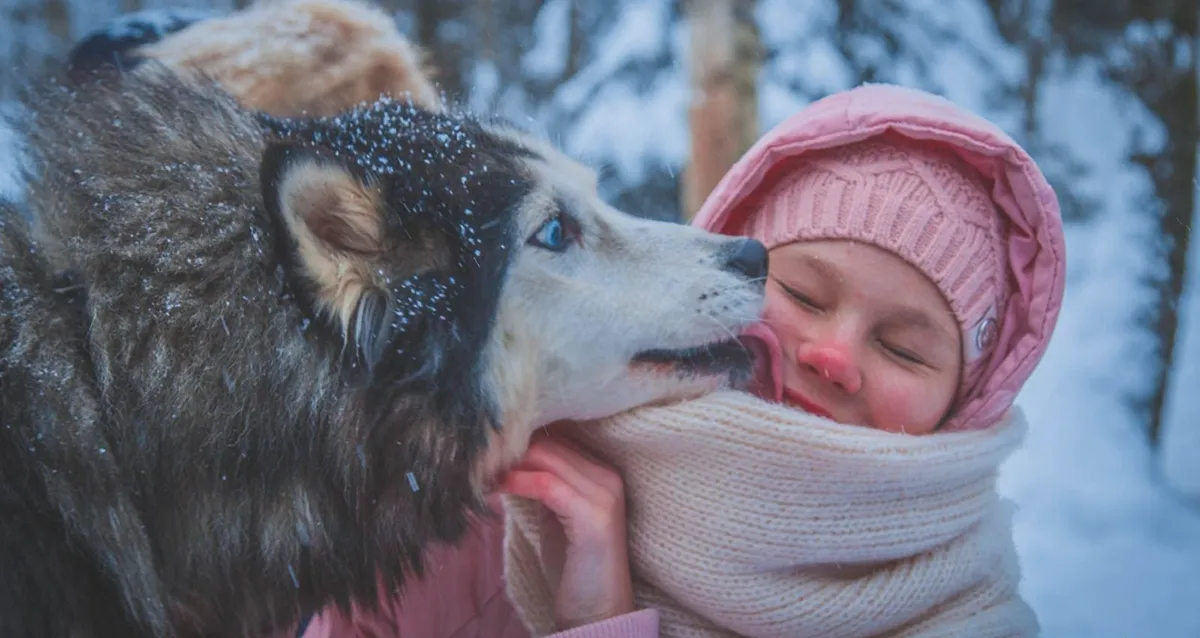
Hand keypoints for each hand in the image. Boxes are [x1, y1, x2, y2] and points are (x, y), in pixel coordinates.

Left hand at [497, 429, 634, 629]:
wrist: (597, 611)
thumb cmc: (574, 568)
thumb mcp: (556, 516)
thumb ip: (543, 485)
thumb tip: (508, 460)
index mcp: (602, 472)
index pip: (556, 437)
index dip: (519, 437)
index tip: (486, 446)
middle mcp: (608, 475)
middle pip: (550, 442)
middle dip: (509, 447)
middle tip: (475, 457)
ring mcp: (604, 493)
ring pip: (546, 456)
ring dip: (507, 462)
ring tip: (478, 471)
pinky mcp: (593, 514)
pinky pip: (546, 484)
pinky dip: (515, 481)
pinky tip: (493, 488)